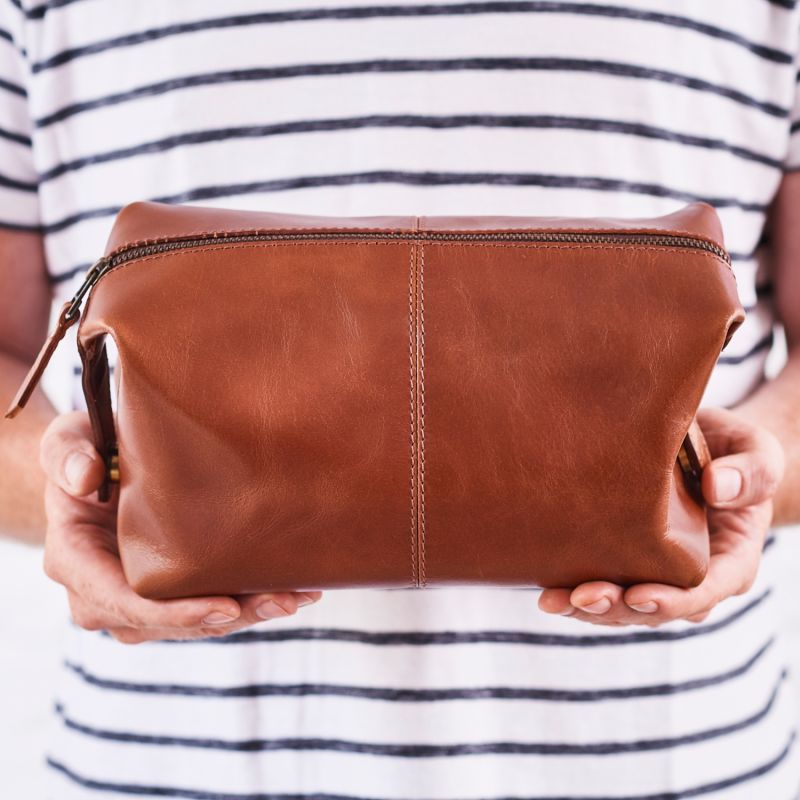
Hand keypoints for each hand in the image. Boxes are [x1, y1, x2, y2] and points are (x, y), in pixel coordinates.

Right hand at [39, 412, 321, 643]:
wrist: (92, 469)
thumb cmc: (83, 451)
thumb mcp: (67, 440)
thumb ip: (68, 454)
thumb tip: (84, 477)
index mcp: (74, 561)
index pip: (122, 602)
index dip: (174, 612)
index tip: (224, 607)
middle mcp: (102, 594)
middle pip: (168, 622)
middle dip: (227, 616)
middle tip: (282, 601)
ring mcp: (136, 601)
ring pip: (194, 623)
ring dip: (247, 614)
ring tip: (298, 596)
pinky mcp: (167, 594)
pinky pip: (207, 608)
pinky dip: (247, 602)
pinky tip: (293, 591)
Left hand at [538, 407, 784, 626]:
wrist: (711, 450)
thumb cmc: (738, 453)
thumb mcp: (758, 453)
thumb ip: (751, 471)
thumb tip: (717, 487)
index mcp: (731, 561)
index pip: (703, 592)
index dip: (670, 600)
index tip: (638, 594)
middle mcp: (693, 577)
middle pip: (654, 608)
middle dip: (615, 609)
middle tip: (580, 598)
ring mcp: (658, 573)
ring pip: (623, 604)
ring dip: (586, 607)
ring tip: (551, 600)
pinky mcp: (628, 560)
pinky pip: (604, 582)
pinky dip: (573, 587)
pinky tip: (543, 584)